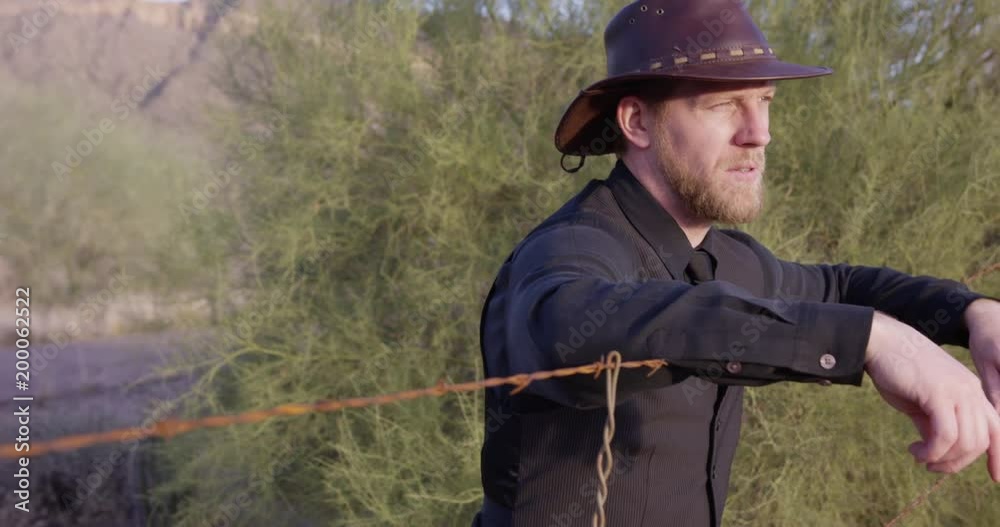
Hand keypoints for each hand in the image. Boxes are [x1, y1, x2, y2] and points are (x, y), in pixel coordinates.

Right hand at [864, 311, 999, 480]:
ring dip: (943, 459)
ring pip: (966, 441)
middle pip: (982, 441)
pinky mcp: (939, 394)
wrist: (880, 342)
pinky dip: (932, 451)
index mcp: (971, 391)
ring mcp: (957, 391)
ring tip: (920, 457)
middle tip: (931, 466)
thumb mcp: (922, 402)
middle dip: (958, 463)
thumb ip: (934, 423)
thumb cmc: (897, 371)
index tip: (995, 477)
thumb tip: (937, 449)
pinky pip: (946, 435)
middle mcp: (971, 390)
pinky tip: (915, 450)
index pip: (997, 429)